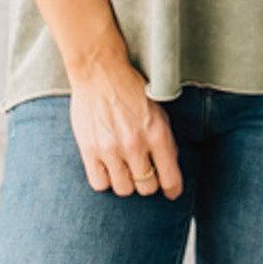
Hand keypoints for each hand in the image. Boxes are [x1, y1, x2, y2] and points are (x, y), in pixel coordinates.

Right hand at [69, 55, 183, 197]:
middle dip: (147, 183)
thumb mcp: (158, 111)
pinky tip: (107, 168)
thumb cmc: (130, 89)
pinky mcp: (89, 150)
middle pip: (146, 187)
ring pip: (123, 189)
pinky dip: (105, 180)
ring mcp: (111, 149)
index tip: (171, 192)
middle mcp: (135, 144)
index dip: (173, 190)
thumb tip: (168, 168)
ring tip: (124, 170)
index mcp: (157, 134)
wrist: (99, 71)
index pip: (171, 178)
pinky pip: (99, 184)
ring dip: (126, 183)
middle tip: (142, 173)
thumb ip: (165, 141)